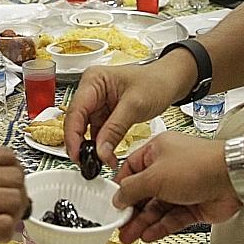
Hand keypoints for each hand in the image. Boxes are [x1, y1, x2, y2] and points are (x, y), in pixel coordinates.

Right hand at [0, 148, 28, 243]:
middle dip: (19, 195)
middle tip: (11, 209)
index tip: (11, 186)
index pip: (7, 155)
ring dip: (15, 215)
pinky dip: (6, 234)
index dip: (14, 173)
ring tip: (2, 225)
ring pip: (16, 199)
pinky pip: (5, 225)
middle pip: (17, 176)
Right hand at [65, 56, 195, 168]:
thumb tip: (100, 151)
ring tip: (97, 163)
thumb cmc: (156, 82)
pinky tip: (106, 156)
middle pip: (77, 121)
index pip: (75, 110)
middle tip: (86, 163)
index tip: (77, 154)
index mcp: (93, 80)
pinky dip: (100, 146)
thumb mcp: (134, 105)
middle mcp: (91, 90)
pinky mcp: (105, 114)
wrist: (170, 82)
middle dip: (80, 143)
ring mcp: (97, 103)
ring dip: (91, 147)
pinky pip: (97, 132)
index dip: (73, 135)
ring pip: (85, 129)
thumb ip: (114, 129)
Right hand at [112, 133, 240, 242]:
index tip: (113, 203)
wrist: (232, 178)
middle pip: (144, 192)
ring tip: (130, 236)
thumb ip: (132, 189)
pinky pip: (172, 218)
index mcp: (157, 151)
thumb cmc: (199, 165)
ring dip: (143, 222)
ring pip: (157, 208)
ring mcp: (183, 187)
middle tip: (120, 225)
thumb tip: (118, 198)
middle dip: (131, 210)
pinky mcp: (194, 205)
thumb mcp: (154, 176)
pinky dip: (160, 227)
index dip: (121, 187)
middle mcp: (169, 168)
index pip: (131, 169)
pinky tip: (149, 234)